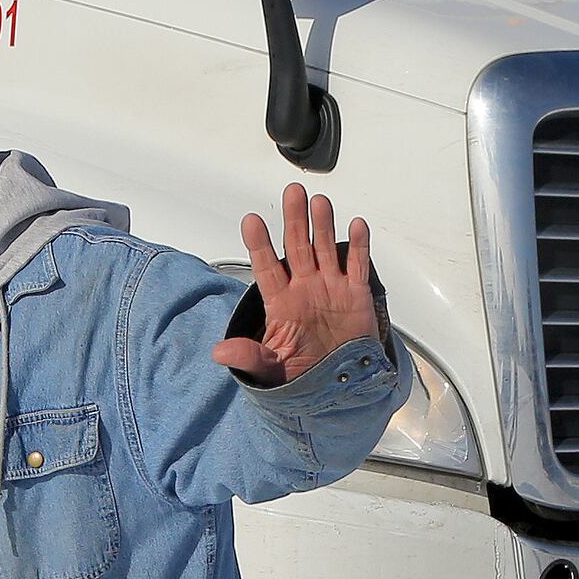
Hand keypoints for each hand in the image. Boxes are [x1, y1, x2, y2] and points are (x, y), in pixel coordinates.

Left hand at [213, 184, 377, 381]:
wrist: (338, 385)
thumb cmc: (303, 373)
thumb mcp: (270, 369)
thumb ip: (248, 357)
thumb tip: (219, 352)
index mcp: (281, 303)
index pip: (266, 268)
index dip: (259, 245)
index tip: (251, 222)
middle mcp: (305, 288)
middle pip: (297, 247)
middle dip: (295, 220)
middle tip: (292, 193)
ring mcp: (331, 288)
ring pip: (326, 249)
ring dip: (323, 226)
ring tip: (319, 203)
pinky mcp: (356, 295)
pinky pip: (357, 266)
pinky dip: (358, 246)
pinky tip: (356, 224)